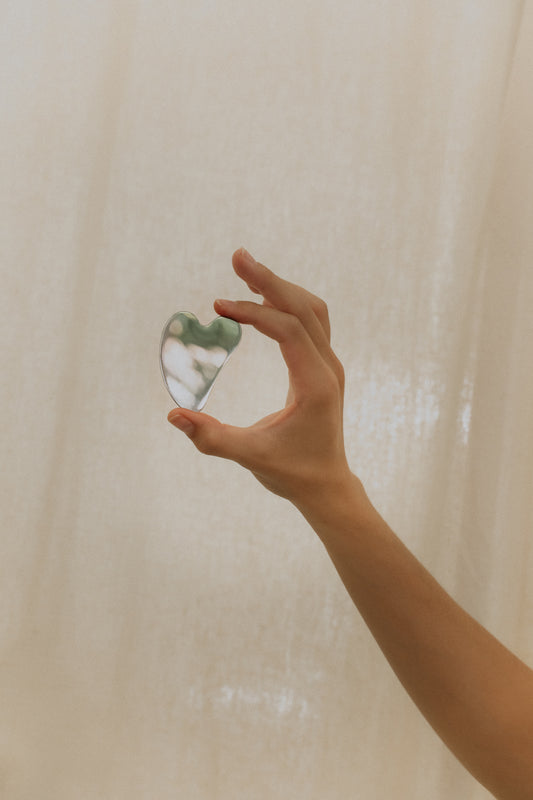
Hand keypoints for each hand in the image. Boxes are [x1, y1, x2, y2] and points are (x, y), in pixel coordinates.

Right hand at [168, 248, 355, 510]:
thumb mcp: (250, 456)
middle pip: (304, 308)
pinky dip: (287, 304)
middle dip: (269, 280)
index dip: (253, 313)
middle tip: (238, 256)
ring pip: (312, 310)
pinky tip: (263, 300)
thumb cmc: (291, 473)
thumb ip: (211, 438)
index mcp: (315, 385)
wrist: (326, 485)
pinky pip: (310, 322)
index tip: (219, 306)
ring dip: (281, 288)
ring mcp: (329, 366)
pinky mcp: (324, 367)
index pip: (288, 330)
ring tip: (246, 272)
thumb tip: (173, 415)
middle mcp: (328, 369)